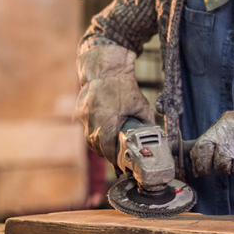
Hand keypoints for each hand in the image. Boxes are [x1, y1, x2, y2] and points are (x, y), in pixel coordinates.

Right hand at [75, 45, 156, 163]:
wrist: (105, 67)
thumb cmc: (123, 84)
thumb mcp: (140, 104)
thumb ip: (147, 121)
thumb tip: (153, 133)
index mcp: (108, 122)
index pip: (109, 150)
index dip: (115, 160)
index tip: (121, 166)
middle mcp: (93, 121)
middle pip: (98, 147)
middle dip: (108, 154)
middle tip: (117, 159)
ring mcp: (84, 117)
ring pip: (89, 140)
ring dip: (99, 145)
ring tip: (109, 148)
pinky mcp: (80, 112)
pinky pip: (85, 129)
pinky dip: (93, 133)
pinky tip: (100, 134)